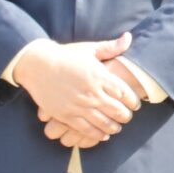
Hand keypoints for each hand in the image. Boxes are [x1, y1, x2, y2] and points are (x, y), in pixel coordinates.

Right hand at [15, 33, 140, 143]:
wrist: (37, 65)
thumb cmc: (65, 55)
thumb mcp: (89, 49)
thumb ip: (111, 47)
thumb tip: (129, 37)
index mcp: (99, 76)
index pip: (124, 93)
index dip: (133, 101)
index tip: (136, 104)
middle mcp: (91, 92)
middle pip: (117, 110)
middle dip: (126, 116)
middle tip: (128, 117)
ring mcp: (78, 105)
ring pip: (103, 122)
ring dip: (114, 127)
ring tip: (118, 127)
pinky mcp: (66, 115)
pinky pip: (86, 129)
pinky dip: (97, 134)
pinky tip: (103, 135)